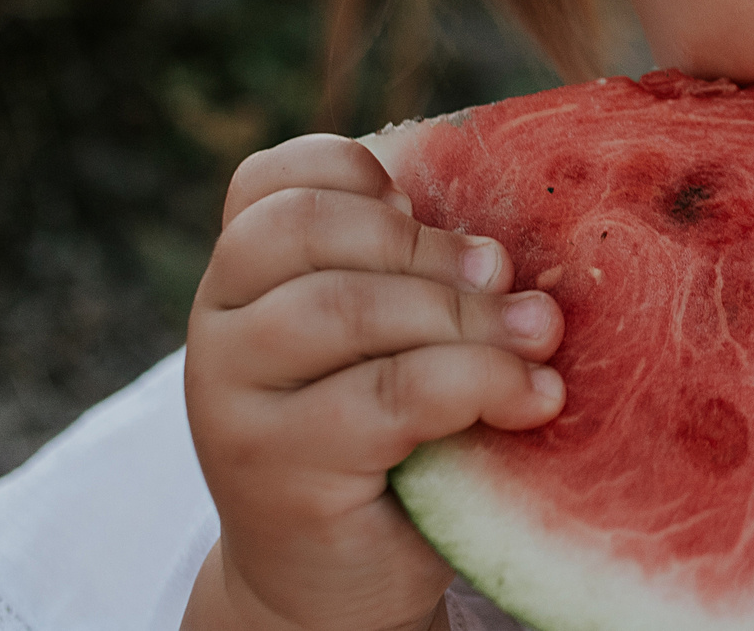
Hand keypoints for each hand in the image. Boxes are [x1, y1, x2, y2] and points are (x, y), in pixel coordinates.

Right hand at [180, 134, 567, 630]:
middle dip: (426, 246)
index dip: (354, 173)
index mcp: (241, 276)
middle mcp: (217, 327)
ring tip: (536, 338)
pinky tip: (530, 397)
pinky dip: (480, 382)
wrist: (331, 579)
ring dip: (463, 315)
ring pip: (345, 308)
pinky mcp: (276, 470)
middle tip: (505, 278)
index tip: (421, 206)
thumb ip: (414, 277)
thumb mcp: (387, 338)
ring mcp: (232, 401)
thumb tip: (506, 248)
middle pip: (306, 230)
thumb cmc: (379, 439)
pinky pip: (389, 395)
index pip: (270, 181)